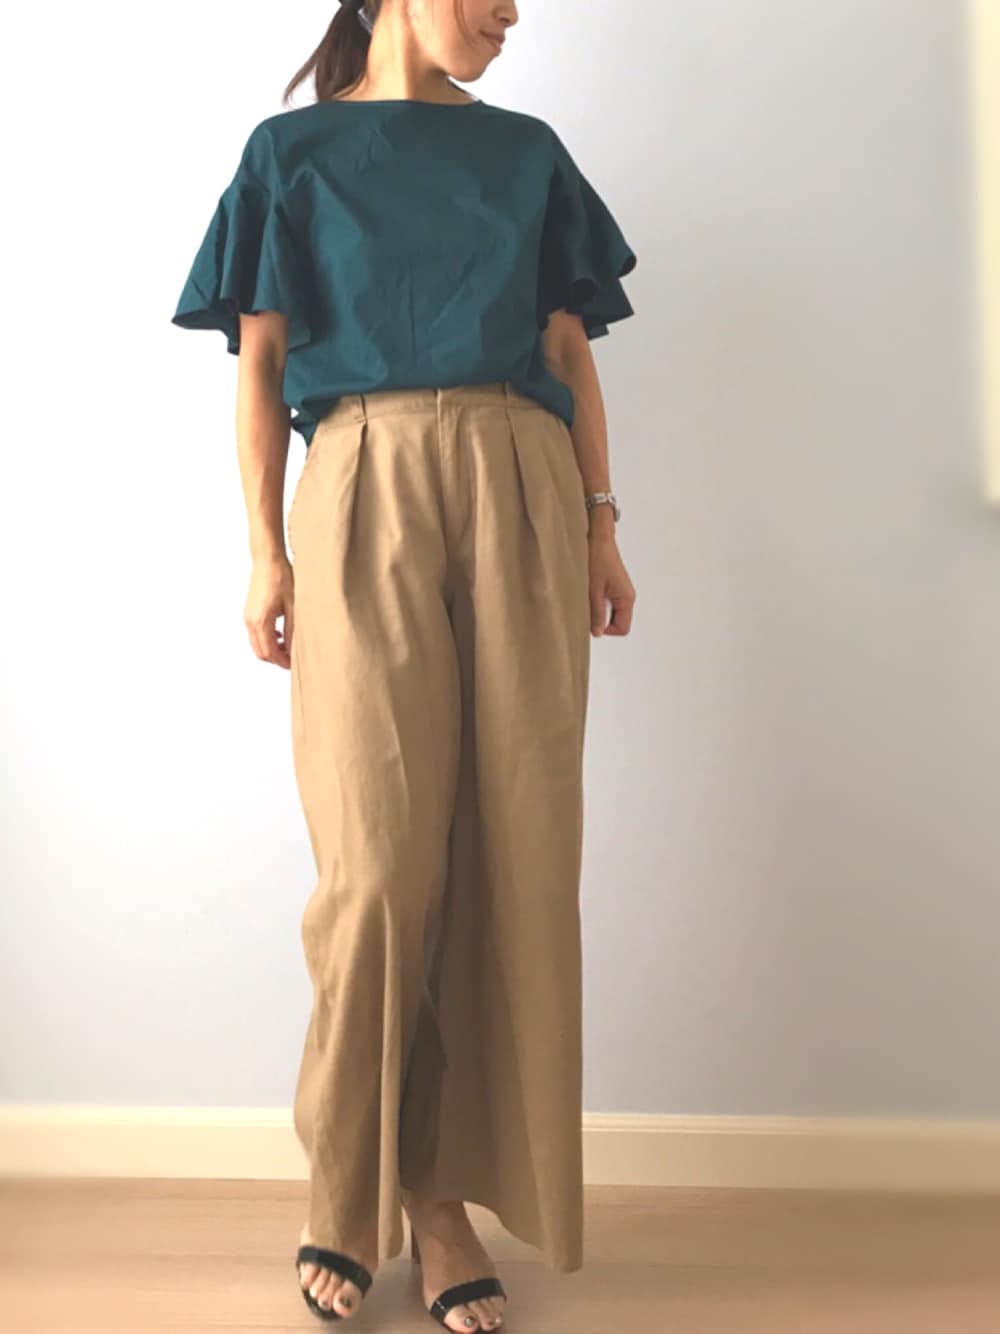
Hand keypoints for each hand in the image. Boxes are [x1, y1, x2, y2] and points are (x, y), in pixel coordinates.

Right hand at [244, 553, 294, 667]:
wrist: (267, 560)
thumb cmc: (281, 578)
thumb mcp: (293, 606)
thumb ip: (293, 630)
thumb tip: (295, 649)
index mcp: (261, 621)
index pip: (270, 652)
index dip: (282, 662)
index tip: (294, 665)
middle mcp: (250, 621)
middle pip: (261, 652)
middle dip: (276, 659)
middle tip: (292, 660)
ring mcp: (247, 616)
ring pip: (256, 644)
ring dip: (271, 649)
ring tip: (288, 647)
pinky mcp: (248, 612)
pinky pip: (255, 634)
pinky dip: (266, 640)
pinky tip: (280, 635)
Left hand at [588, 525, 635, 636]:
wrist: (598, 538)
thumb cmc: (597, 559)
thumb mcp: (593, 590)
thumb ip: (596, 613)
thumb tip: (598, 633)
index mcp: (626, 598)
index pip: (622, 628)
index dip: (606, 629)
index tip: (591, 620)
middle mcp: (627, 596)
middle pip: (617, 622)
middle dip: (601, 619)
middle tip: (587, 606)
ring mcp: (621, 591)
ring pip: (611, 612)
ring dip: (598, 610)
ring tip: (587, 596)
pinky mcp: (614, 586)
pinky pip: (608, 603)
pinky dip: (597, 602)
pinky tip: (589, 591)